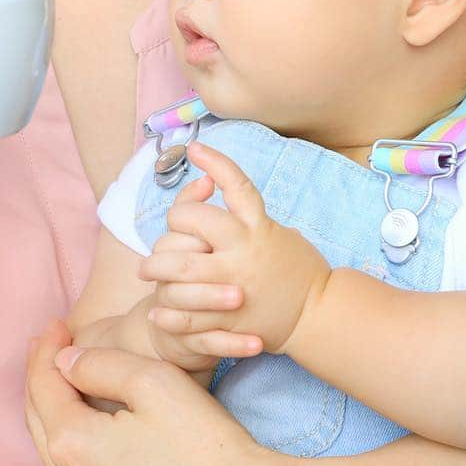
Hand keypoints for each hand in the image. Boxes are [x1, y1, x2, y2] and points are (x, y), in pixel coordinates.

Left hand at [25, 320, 311, 465]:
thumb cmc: (206, 448)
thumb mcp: (155, 382)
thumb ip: (101, 364)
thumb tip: (67, 361)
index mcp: (72, 446)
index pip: (41, 386)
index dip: (46, 349)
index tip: (57, 323)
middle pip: (40, 421)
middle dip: (43, 378)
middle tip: (51, 346)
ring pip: (58, 456)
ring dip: (58, 415)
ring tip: (70, 383)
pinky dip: (77, 450)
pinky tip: (93, 435)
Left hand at [140, 143, 330, 354]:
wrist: (318, 316)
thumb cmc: (299, 270)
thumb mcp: (278, 233)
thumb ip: (247, 216)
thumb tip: (214, 186)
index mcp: (259, 226)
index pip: (235, 184)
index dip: (215, 162)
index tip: (195, 148)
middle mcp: (244, 249)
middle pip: (192, 221)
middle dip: (171, 225)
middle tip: (161, 238)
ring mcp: (233, 284)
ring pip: (180, 267)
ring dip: (156, 266)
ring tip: (147, 270)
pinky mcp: (228, 318)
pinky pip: (187, 313)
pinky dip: (167, 311)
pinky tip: (156, 309)